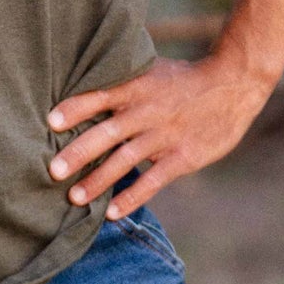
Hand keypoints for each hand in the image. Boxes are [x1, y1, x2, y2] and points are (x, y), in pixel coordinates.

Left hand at [46, 53, 273, 218]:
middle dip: (78, 152)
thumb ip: (121, 83)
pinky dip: (132, 197)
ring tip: (74, 197)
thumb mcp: (151, 71)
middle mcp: (147, 111)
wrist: (233, 84)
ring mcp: (165, 135)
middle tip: (52, 170)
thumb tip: (80, 89)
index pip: (100, 96)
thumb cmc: (182, 80)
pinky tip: (111, 213)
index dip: (75, 108)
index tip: (50, 122)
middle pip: (107, 133)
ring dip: (98, 180)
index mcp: (136, 87)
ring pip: (125, 160)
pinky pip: (153, 180)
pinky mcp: (183, 157)